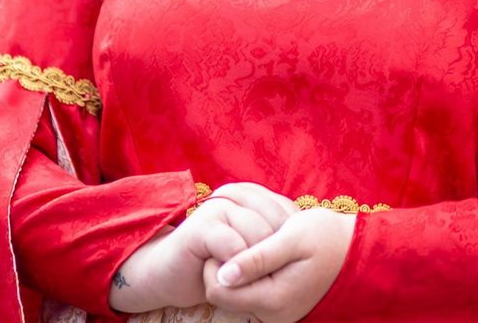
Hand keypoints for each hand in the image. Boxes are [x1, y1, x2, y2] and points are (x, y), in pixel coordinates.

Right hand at [109, 182, 295, 312]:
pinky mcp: (202, 225)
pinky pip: (233, 247)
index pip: (289, 214)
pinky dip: (238, 268)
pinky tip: (234, 280)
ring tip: (256, 283)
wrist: (169, 275)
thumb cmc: (216, 264)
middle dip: (278, 255)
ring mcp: (218, 206)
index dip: (293, 242)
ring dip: (260, 264)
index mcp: (252, 195)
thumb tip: (308, 240)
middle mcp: (236, 195)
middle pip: (278, 224)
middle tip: (273, 279)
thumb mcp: (251, 250)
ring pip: (259, 235)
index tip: (290, 268)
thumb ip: (272, 239)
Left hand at [203, 206, 355, 322]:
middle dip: (225, 267)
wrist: (358, 250)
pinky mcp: (281, 309)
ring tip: (258, 245)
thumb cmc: (328, 236)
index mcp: (274, 299)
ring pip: (238, 296)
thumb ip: (258, 257)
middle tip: (244, 237)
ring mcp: (277, 315)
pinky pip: (253, 296)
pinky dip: (251, 277)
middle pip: (225, 296)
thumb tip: (223, 274)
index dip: (215, 263)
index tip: (230, 236)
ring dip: (238, 272)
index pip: (218, 291)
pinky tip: (265, 256)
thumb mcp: (293, 237)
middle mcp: (273, 316)